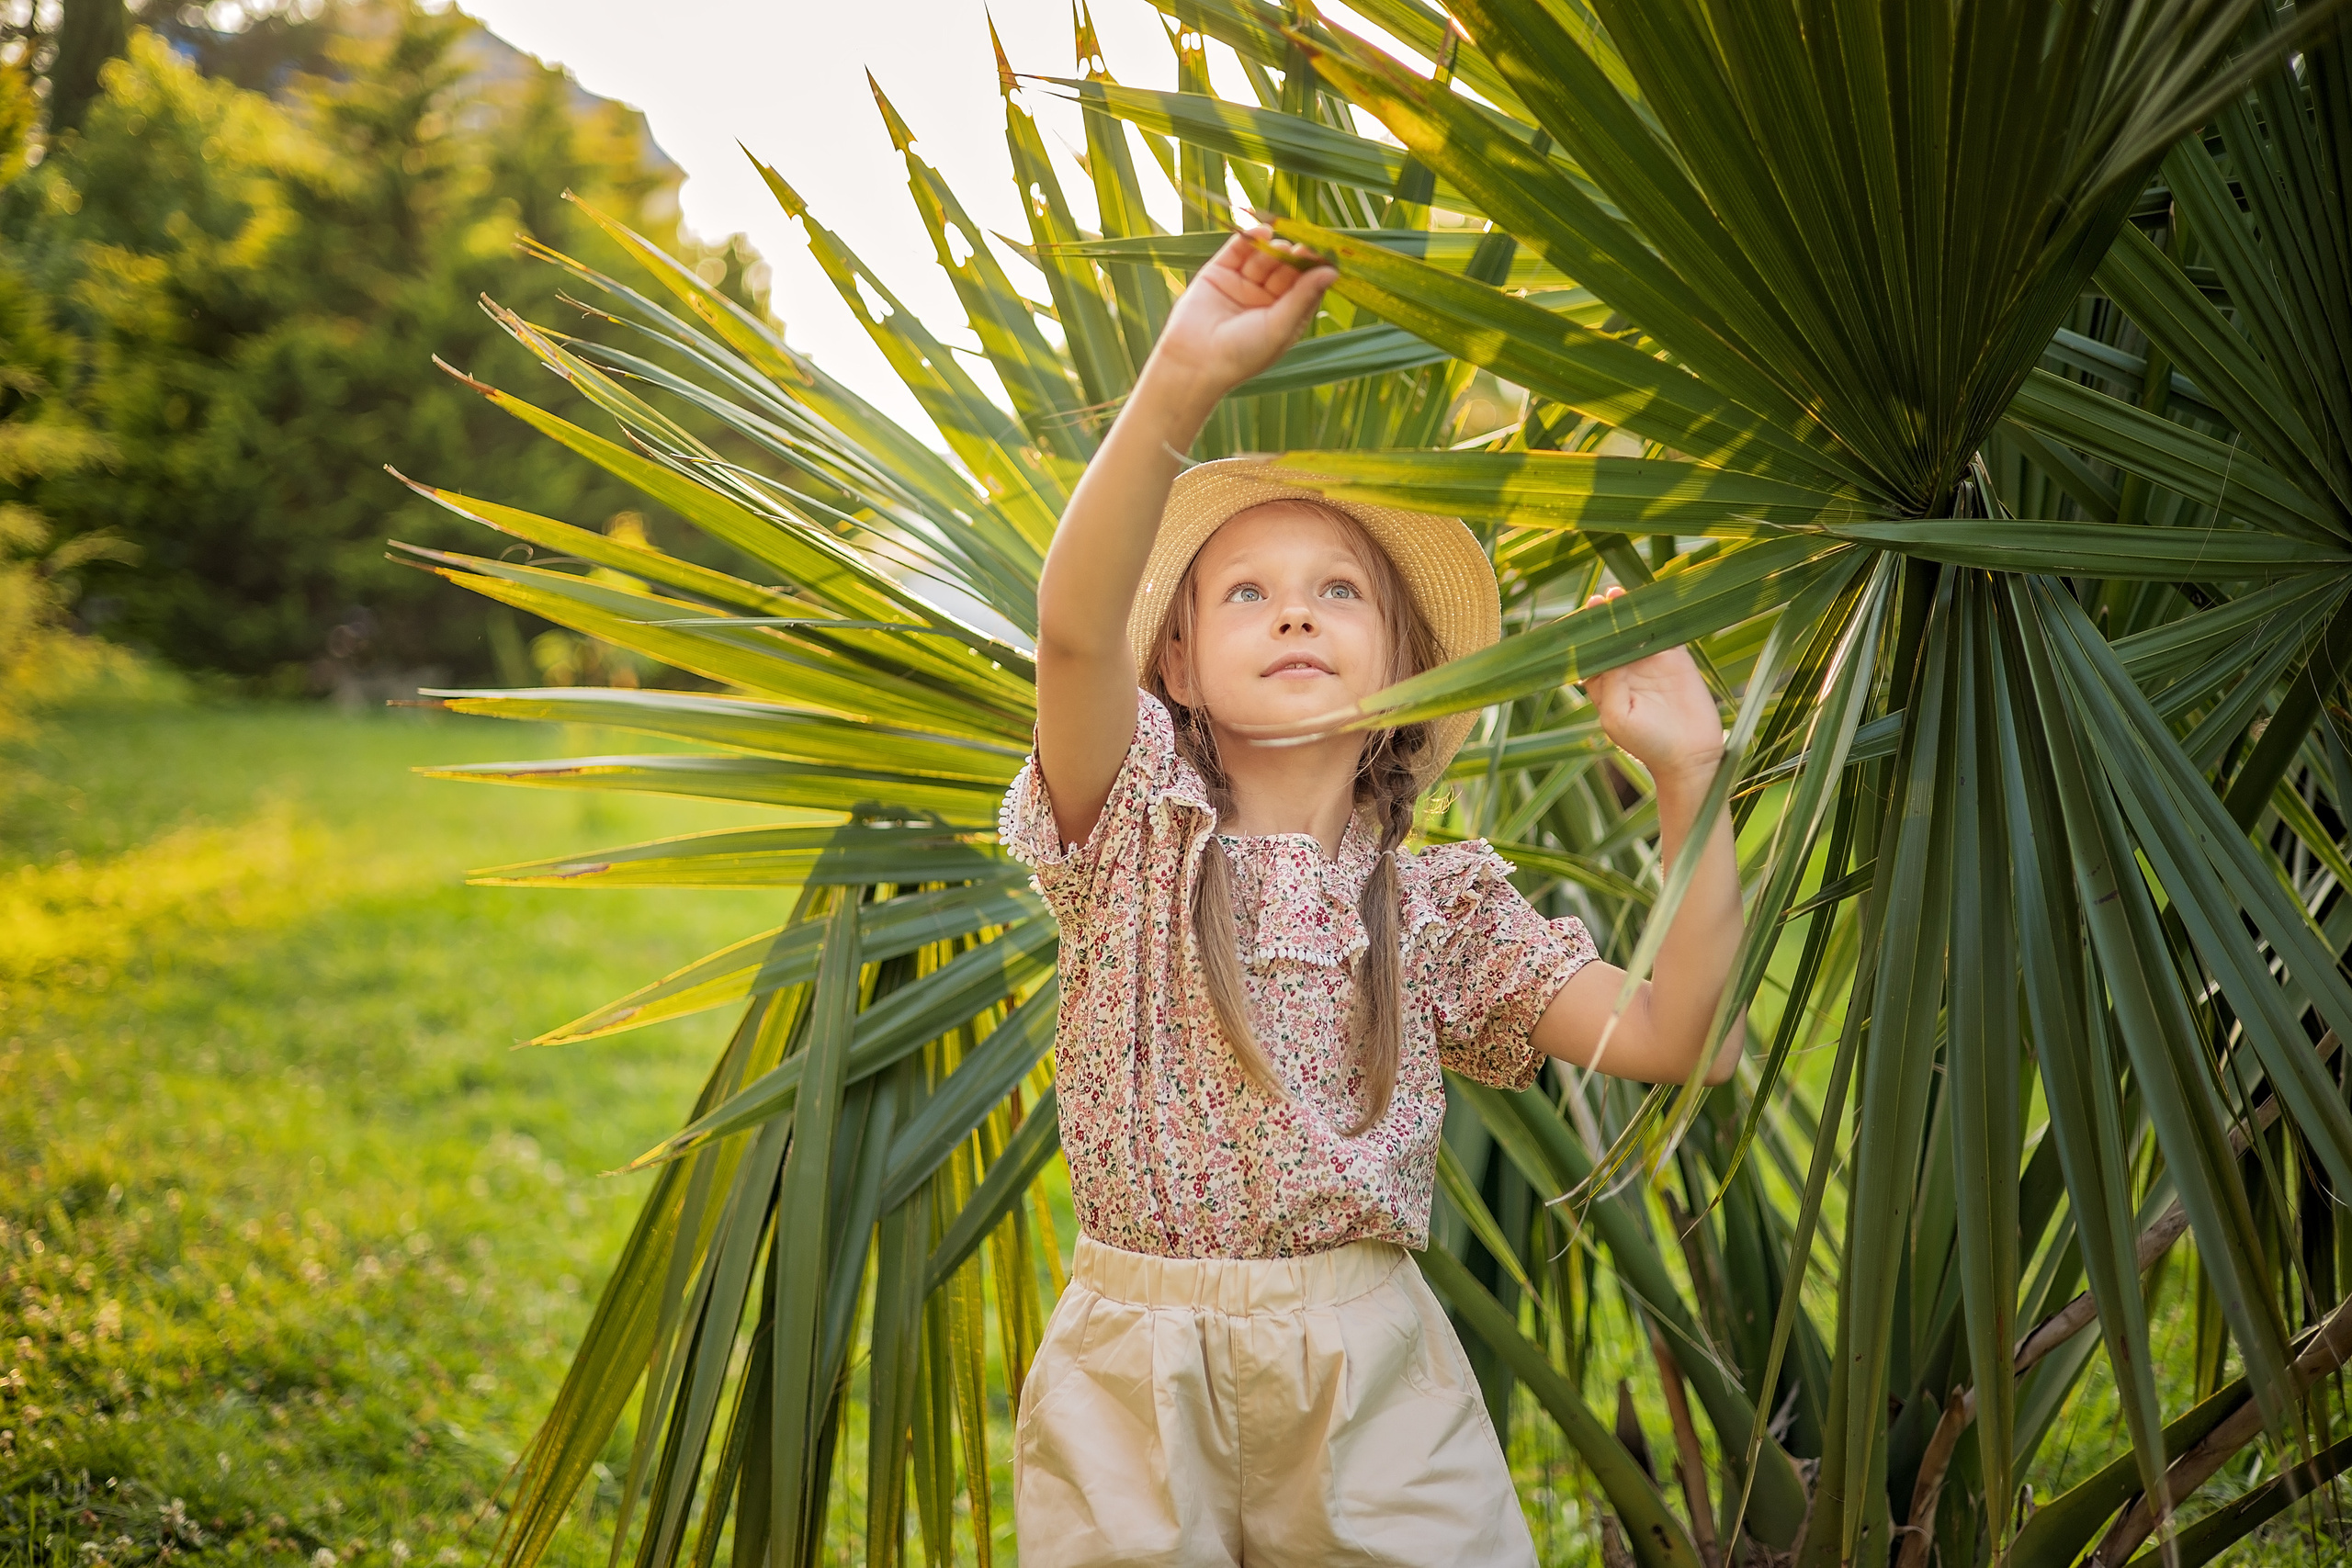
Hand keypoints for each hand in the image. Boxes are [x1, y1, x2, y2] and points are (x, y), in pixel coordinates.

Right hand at [1142, 227, 1334, 406]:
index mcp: (1285, 315)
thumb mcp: (1280, 326)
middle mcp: (1265, 298)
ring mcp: (1242, 283)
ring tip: (1277, 247)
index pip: (1305, 285)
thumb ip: (1304, 297)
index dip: (1313, 269)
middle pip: (1286, 268)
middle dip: (1293, 258)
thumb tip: (1333, 272)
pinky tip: (1262, 231)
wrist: (1195, 361)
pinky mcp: (1219, 272)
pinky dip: (1250, 237)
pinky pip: (1238, 249)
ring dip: (1273, 249)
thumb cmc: (1243, 354)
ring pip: (1263, 257)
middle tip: (1299, 250)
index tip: (1320, 256)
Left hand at [1579, 587, 1724, 783]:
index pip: (1589, 655)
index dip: (1583, 638)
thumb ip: (1608, 682)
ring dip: (1626, 612)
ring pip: (1635, 630)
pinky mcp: (1676, 659)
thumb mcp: (1615, 715)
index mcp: (1604, 685)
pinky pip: (1665, 632)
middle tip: (1596, 601)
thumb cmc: (1646, 742)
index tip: (1577, 623)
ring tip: (1616, 593)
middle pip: (1610, 637)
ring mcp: (1651, 663)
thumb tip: (1607, 649)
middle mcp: (1626, 670)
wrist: (1689, 755)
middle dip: (1602, 619)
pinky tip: (1649, 601)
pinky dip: (1658, 616)